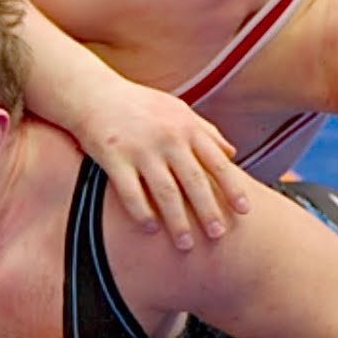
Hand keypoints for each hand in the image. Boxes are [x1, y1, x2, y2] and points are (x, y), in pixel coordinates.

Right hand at [75, 79, 248, 250]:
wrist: (93, 93)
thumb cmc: (140, 104)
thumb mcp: (178, 109)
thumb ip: (206, 131)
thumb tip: (232, 154)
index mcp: (186, 126)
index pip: (217, 162)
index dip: (232, 188)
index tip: (244, 211)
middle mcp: (167, 137)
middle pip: (194, 181)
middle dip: (208, 211)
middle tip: (218, 235)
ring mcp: (140, 148)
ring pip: (165, 192)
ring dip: (178, 221)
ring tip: (186, 244)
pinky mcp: (113, 157)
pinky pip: (131, 192)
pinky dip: (142, 213)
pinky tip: (150, 230)